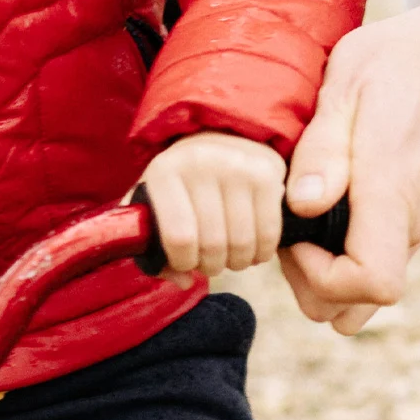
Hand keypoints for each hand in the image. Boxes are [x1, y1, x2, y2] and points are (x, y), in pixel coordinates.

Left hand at [140, 131, 286, 286]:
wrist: (217, 139)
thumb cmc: (180, 184)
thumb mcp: (153, 206)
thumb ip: (150, 248)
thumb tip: (182, 281)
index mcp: (164, 172)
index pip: (178, 237)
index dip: (184, 262)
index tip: (186, 263)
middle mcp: (200, 163)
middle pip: (212, 243)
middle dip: (211, 265)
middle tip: (210, 263)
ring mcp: (237, 166)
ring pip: (242, 242)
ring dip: (237, 262)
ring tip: (230, 258)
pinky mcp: (267, 173)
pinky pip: (269, 233)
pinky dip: (261, 252)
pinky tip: (253, 250)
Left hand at [280, 0, 419, 333]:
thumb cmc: (404, 61)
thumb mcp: (348, 83)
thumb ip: (323, 148)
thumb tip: (305, 205)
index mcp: (392, 193)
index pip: (372, 283)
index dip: (321, 277)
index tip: (295, 236)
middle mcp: (410, 221)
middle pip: (359, 304)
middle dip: (310, 284)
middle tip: (287, 231)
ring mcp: (414, 224)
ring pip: (366, 293)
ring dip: (324, 277)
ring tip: (301, 225)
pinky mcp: (412, 218)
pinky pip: (376, 264)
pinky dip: (342, 260)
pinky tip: (320, 216)